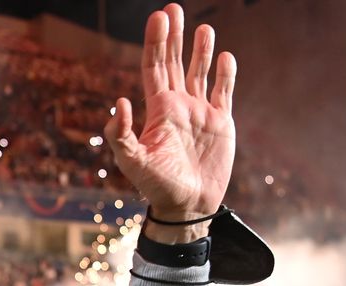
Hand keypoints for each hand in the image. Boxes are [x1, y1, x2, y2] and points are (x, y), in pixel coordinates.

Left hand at [104, 3, 236, 243]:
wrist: (187, 206)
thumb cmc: (156, 186)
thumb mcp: (132, 162)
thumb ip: (121, 134)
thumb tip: (120, 101)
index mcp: (157, 110)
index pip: (154, 67)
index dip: (155, 42)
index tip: (158, 17)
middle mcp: (177, 106)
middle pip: (174, 63)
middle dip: (173, 36)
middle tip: (173, 9)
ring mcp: (200, 113)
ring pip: (200, 73)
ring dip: (201, 51)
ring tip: (204, 28)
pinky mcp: (221, 123)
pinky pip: (223, 93)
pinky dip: (225, 75)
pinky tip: (225, 57)